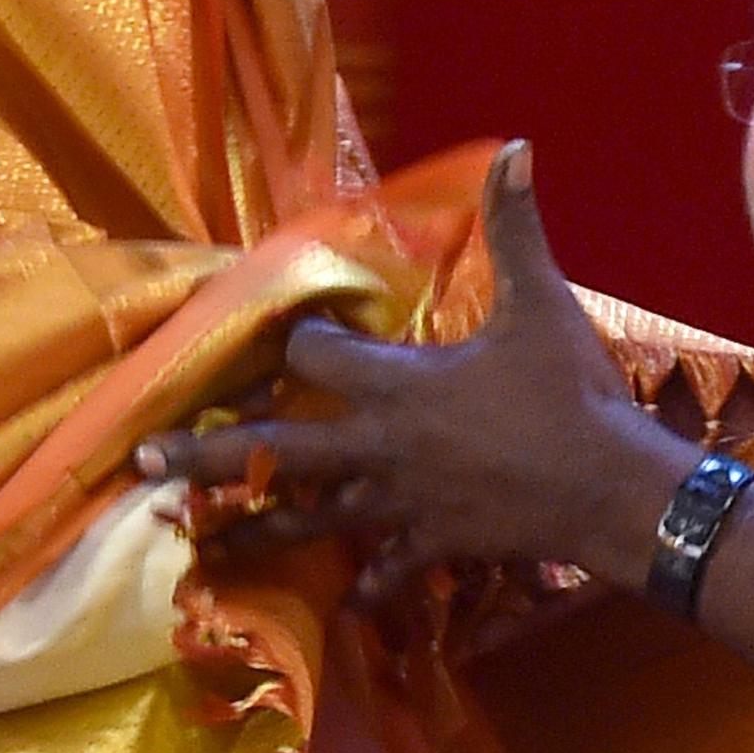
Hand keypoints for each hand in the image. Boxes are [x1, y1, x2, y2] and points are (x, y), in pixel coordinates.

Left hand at [136, 144, 692, 606]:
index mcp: (397, 385)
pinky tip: (346, 605)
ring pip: (313, 519)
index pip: (313, 358)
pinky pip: (388, 571)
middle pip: (275, 451)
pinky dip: (368, 589)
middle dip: (207, 452)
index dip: (296, 342)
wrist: (609, 490)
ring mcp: (401, 503)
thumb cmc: (569, 395)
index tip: (282, 337)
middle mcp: (380, 448)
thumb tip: (517, 147)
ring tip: (206, 544)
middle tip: (144, 459)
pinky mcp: (433, 543)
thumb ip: (516, 225)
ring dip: (259, 529)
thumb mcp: (541, 301)